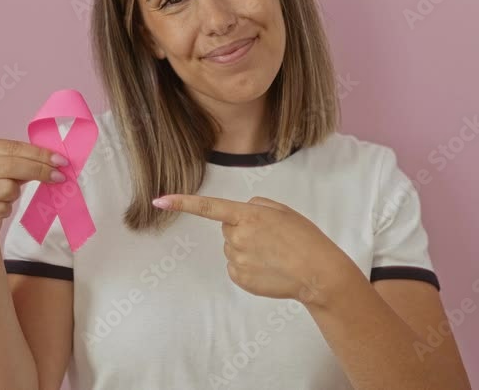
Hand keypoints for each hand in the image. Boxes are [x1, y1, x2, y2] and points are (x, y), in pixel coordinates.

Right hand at [0, 139, 69, 243]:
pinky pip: (1, 208)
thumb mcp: (5, 171)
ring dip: (15, 194)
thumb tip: (55, 160)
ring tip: (9, 196)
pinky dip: (6, 209)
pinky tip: (0, 209)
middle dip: (38, 170)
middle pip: (9, 165)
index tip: (60, 160)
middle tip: (59, 177)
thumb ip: (24, 161)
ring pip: (6, 188)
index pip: (10, 147)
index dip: (37, 153)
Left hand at [152, 194, 346, 304]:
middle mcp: (237, 237)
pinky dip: (248, 266)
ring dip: (247, 249)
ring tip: (273, 254)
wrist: (318, 273)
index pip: (209, 207)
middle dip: (242, 229)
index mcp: (248, 216)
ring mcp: (237, 260)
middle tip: (270, 237)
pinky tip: (268, 268)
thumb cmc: (305, 238)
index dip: (183, 202)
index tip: (160, 200)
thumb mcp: (283, 210)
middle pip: (227, 229)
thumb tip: (238, 213)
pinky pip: (236, 267)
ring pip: (232, 248)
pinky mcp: (240, 279)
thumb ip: (256, 205)